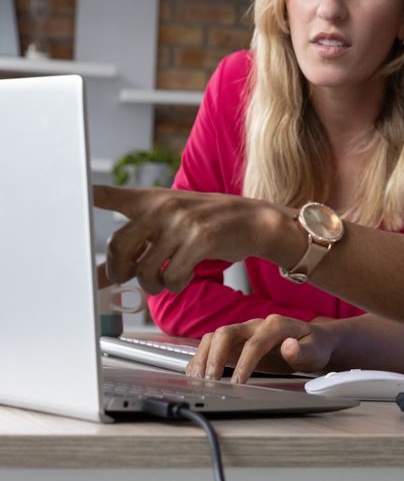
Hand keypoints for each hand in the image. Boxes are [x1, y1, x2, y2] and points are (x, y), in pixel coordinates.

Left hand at [93, 184, 275, 293]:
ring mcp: (181, 222)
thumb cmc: (208, 226)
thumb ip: (136, 248)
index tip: (73, 196)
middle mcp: (162, 207)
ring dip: (152, 285)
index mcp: (151, 200)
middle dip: (119, 271)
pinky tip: (183, 276)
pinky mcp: (200, 239)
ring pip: (144, 269)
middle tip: (128, 277)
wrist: (254, 221)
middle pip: (117, 246)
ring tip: (163, 280)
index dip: (87, 196)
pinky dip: (175, 285)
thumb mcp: (170, 227)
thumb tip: (101, 277)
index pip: (110, 195)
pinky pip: (172, 277)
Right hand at [188, 316, 337, 382]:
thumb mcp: (316, 351)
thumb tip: (289, 347)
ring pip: (214, 338)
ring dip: (204, 357)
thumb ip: (303, 350)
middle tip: (211, 381)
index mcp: (274, 325)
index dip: (244, 363)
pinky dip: (202, 359)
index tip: (238, 383)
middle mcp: (254, 325)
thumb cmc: (314, 346)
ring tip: (200, 380)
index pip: (254, 343)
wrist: (311, 341)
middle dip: (215, 357)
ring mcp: (242, 333)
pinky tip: (197, 374)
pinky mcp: (236, 345)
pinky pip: (212, 346)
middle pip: (225, 333)